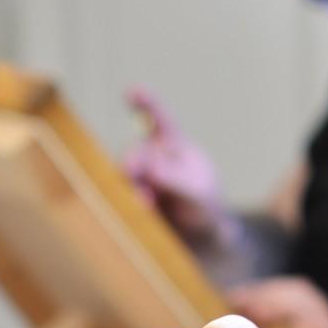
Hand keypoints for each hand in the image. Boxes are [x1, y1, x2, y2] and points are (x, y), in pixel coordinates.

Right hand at [124, 87, 234, 244]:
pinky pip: (122, 192)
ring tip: (148, 203)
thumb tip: (149, 166)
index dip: (146, 103)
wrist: (199, 236)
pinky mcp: (133, 194)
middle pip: (135, 152)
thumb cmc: (205, 207)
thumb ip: (173, 178)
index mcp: (175, 145)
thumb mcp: (196, 193)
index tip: (133, 91)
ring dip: (133, 187)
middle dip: (133, 164)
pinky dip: (130, 200)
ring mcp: (141, 175)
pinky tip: (143, 209)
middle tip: (133, 174)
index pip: (160, 119)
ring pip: (125, 174)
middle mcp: (154, 155)